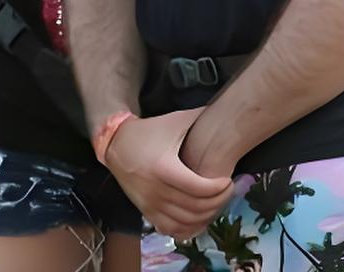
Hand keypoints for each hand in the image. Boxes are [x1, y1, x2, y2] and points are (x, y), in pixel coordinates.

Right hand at [104, 109, 232, 239]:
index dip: (218, 189)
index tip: (228, 181)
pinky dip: (187, 229)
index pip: (199, 188)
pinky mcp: (146, 212)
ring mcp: (150, 204)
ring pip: (185, 222)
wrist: (116, 144)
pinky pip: (171, 229)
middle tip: (227, 192)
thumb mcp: (175, 121)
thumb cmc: (149, 132)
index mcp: (164, 168)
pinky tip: (199, 219)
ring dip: (206, 216)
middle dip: (218, 202)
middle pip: (195, 207)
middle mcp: (155, 190)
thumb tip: (225, 113)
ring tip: (216, 203)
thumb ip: (200, 118)